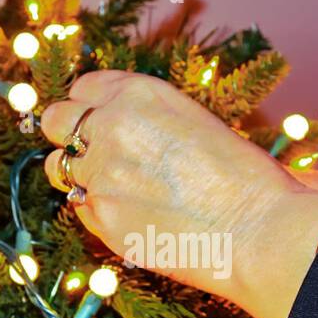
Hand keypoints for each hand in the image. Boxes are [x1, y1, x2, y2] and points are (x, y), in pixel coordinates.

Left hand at [41, 72, 317, 317]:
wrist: (261, 230)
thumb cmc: (246, 179)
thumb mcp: (195, 123)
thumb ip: (148, 120)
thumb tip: (119, 133)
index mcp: (139, 93)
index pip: (84, 88)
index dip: (89, 108)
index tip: (98, 123)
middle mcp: (111, 125)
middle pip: (56, 120)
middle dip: (70, 136)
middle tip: (93, 155)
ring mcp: (100, 173)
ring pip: (58, 167)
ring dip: (77, 174)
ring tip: (112, 188)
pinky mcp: (101, 217)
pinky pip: (80, 208)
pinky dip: (97, 211)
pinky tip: (132, 217)